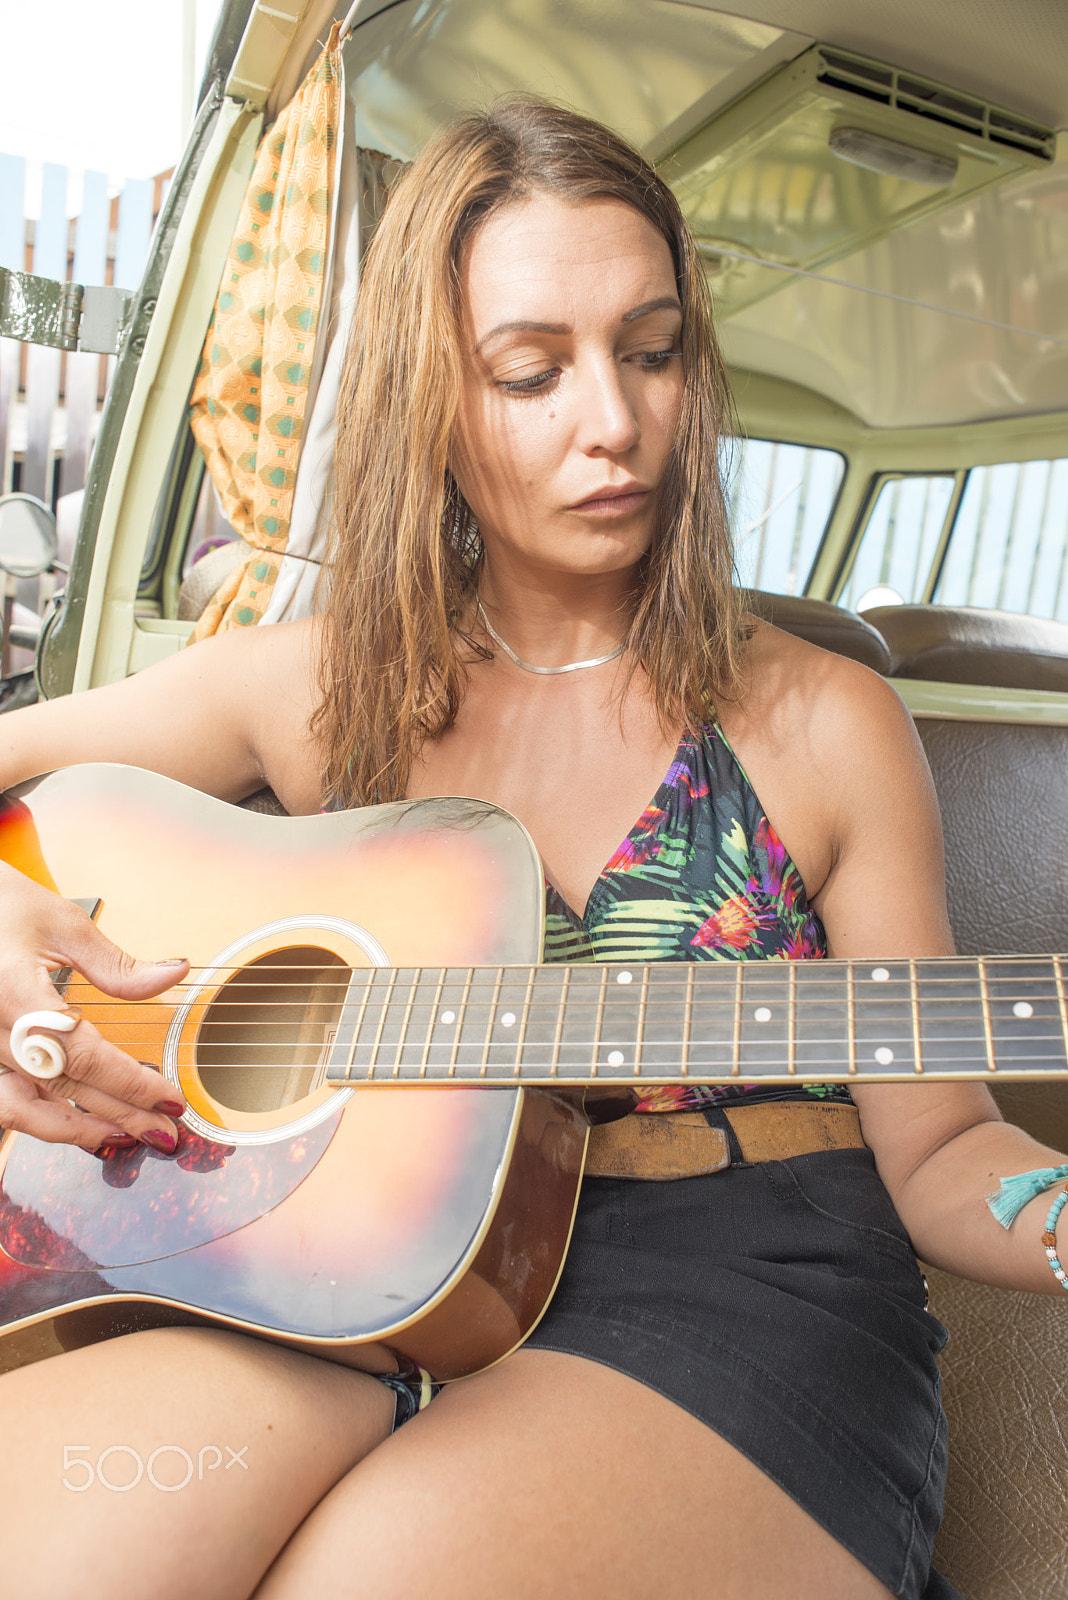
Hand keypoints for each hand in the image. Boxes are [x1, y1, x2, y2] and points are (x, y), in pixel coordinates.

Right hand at [0, 864, 189, 1151]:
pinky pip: (6, 1099)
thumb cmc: (2, 906)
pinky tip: (77, 1121)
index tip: (171, 1100)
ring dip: (75, 1130)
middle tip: (164, 1133)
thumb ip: (116, 965)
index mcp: (18, 997)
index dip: (131, 1084)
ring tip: (122, 1137)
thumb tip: (173, 976)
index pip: (84, 1056)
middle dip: (119, 1116)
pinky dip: (42, 1117)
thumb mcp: (63, 924)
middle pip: (62, 1089)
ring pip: (23, 1110)